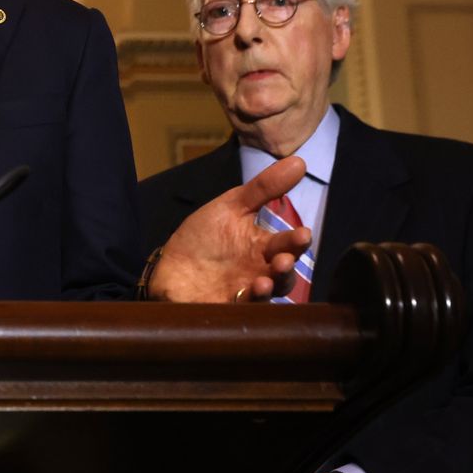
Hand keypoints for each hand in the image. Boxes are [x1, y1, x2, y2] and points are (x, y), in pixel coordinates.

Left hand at [147, 156, 309, 302]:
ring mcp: (243, 293)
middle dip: (286, 268)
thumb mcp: (231, 206)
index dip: (297, 241)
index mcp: (263, 248)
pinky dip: (243, 304)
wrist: (169, 264)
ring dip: (268, 289)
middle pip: (283, 274)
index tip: (303, 234)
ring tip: (264, 282)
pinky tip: (241, 294)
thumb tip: (299, 160)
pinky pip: (238, 311)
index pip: (288, 245)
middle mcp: (259, 273)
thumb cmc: (204, 236)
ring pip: (266, 297)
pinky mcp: (222, 308)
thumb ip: (263, 188)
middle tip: (284, 260)